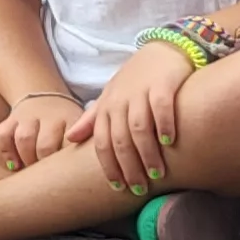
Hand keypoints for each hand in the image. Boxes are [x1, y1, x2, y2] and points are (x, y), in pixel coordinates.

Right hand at [0, 89, 76, 171]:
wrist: (44, 95)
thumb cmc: (68, 123)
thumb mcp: (82, 127)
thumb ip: (84, 146)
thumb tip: (90, 178)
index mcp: (71, 119)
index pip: (71, 143)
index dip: (67, 163)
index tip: (68, 175)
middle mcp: (49, 116)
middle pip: (46, 145)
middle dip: (45, 164)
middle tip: (49, 178)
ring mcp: (28, 116)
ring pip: (24, 138)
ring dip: (27, 159)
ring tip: (32, 171)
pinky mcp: (11, 118)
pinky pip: (2, 134)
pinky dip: (7, 152)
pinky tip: (14, 166)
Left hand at [77, 48, 191, 194]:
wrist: (160, 51)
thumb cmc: (134, 80)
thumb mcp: (110, 98)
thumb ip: (93, 119)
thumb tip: (70, 139)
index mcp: (106, 108)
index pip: (101, 142)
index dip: (108, 166)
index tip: (118, 187)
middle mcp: (120, 102)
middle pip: (119, 139)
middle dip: (128, 166)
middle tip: (139, 187)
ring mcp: (141, 93)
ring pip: (139, 127)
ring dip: (147, 152)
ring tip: (157, 173)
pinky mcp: (162, 85)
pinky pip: (161, 106)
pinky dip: (164, 123)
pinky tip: (170, 141)